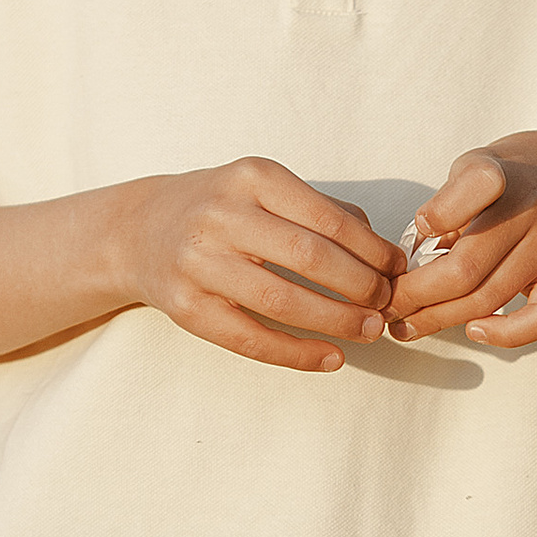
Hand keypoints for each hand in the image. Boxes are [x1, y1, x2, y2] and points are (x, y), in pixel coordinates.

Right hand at [113, 159, 403, 372]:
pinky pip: (252, 339)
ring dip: (337, 321)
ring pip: (283, 301)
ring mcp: (200, 263)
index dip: (372, 251)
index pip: (329, 220)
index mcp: (253, 178)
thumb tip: (383, 251)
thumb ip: (323, 211)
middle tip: (388, 303)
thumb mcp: (265, 189)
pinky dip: (298, 353)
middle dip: (361, 286)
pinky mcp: (188, 308)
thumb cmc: (219, 209)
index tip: (397, 270)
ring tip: (370, 330)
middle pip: (310, 259)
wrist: (139, 230)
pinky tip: (331, 357)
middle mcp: (223, 216)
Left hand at [387, 133, 536, 348]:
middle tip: (386, 307)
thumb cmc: (518, 174)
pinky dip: (507, 334)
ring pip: (490, 298)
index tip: (410, 239)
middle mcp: (532, 208)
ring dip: (440, 319)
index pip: (473, 188)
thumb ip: (445, 208)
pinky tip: (475, 330)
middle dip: (415, 296)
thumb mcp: (477, 166)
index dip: (434, 218)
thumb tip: (408, 262)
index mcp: (501, 173)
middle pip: (465, 268)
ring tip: (407, 325)